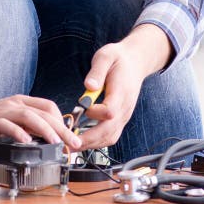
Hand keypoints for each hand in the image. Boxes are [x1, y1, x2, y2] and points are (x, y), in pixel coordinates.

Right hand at [0, 95, 82, 153]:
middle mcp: (15, 104)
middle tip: (72, 143)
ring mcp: (4, 111)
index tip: (70, 136)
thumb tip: (52, 138)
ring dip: (44, 129)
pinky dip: (18, 133)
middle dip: (61, 128)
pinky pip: (7, 125)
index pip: (49, 106)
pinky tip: (26, 142)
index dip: (62, 121)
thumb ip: (30, 126)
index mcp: (22, 102)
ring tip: (55, 142)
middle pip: (43, 113)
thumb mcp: (15, 121)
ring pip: (29, 116)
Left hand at [78, 24, 171, 149]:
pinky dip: (96, 142)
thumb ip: (97, 70)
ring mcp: (123, 116)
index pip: (110, 111)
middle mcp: (124, 108)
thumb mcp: (106, 56)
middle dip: (88, 139)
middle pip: (109, 131)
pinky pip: (110, 136)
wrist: (135, 63)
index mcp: (121, 92)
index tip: (82, 106)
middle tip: (68, 144)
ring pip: (110, 138)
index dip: (95, 113)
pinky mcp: (120, 119)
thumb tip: (89, 85)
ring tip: (71, 147)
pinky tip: (81, 141)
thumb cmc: (118, 59)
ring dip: (91, 144)